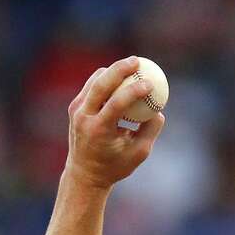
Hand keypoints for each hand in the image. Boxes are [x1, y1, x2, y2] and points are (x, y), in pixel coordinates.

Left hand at [64, 57, 164, 190]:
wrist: (86, 173)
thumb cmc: (116, 165)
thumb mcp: (139, 153)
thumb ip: (150, 131)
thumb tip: (159, 110)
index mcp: (98, 130)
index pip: (116, 103)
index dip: (134, 90)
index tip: (150, 84)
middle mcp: (84, 117)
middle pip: (100, 84)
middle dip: (119, 68)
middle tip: (138, 61)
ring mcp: (76, 110)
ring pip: (95, 81)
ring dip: (113, 71)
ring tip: (131, 66)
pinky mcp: (75, 106)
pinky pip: (92, 86)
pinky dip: (107, 79)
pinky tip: (122, 77)